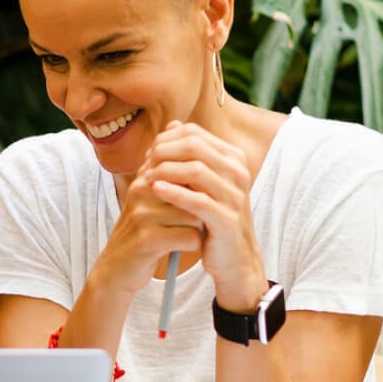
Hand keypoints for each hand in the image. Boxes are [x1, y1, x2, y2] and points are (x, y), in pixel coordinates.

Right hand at [92, 124, 205, 296]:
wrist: (117, 268)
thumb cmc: (142, 229)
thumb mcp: (151, 192)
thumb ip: (166, 163)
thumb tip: (177, 125)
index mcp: (145, 177)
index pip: (185, 166)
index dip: (200, 183)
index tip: (202, 197)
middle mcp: (141, 190)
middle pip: (193, 189)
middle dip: (201, 205)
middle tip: (198, 217)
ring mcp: (142, 214)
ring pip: (194, 213)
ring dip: (198, 226)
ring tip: (185, 233)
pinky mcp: (146, 239)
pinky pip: (189, 236)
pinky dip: (193, 244)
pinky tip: (182, 247)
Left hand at [144, 121, 267, 308]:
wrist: (232, 257)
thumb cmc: (211, 217)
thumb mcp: (201, 182)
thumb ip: (188, 155)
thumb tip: (172, 124)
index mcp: (233, 159)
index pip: (194, 134)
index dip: (166, 140)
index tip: (149, 153)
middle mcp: (238, 173)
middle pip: (195, 146)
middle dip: (164, 152)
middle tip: (144, 163)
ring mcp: (235, 195)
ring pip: (197, 170)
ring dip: (165, 170)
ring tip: (145, 177)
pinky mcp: (227, 219)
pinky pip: (198, 200)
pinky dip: (174, 193)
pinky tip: (154, 190)